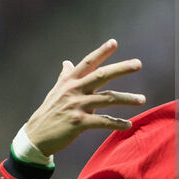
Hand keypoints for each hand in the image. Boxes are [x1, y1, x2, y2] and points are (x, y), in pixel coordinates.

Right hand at [24, 39, 145, 155]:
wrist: (36, 136)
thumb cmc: (49, 112)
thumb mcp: (56, 91)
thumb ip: (65, 76)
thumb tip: (67, 62)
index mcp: (70, 82)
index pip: (88, 63)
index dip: (101, 52)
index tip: (114, 42)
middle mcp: (74, 91)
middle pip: (101, 76)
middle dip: (121, 69)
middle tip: (138, 64)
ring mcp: (76, 106)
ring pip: (107, 99)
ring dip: (126, 99)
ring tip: (142, 99)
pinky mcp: (78, 123)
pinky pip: (102, 122)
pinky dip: (116, 123)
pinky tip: (128, 124)